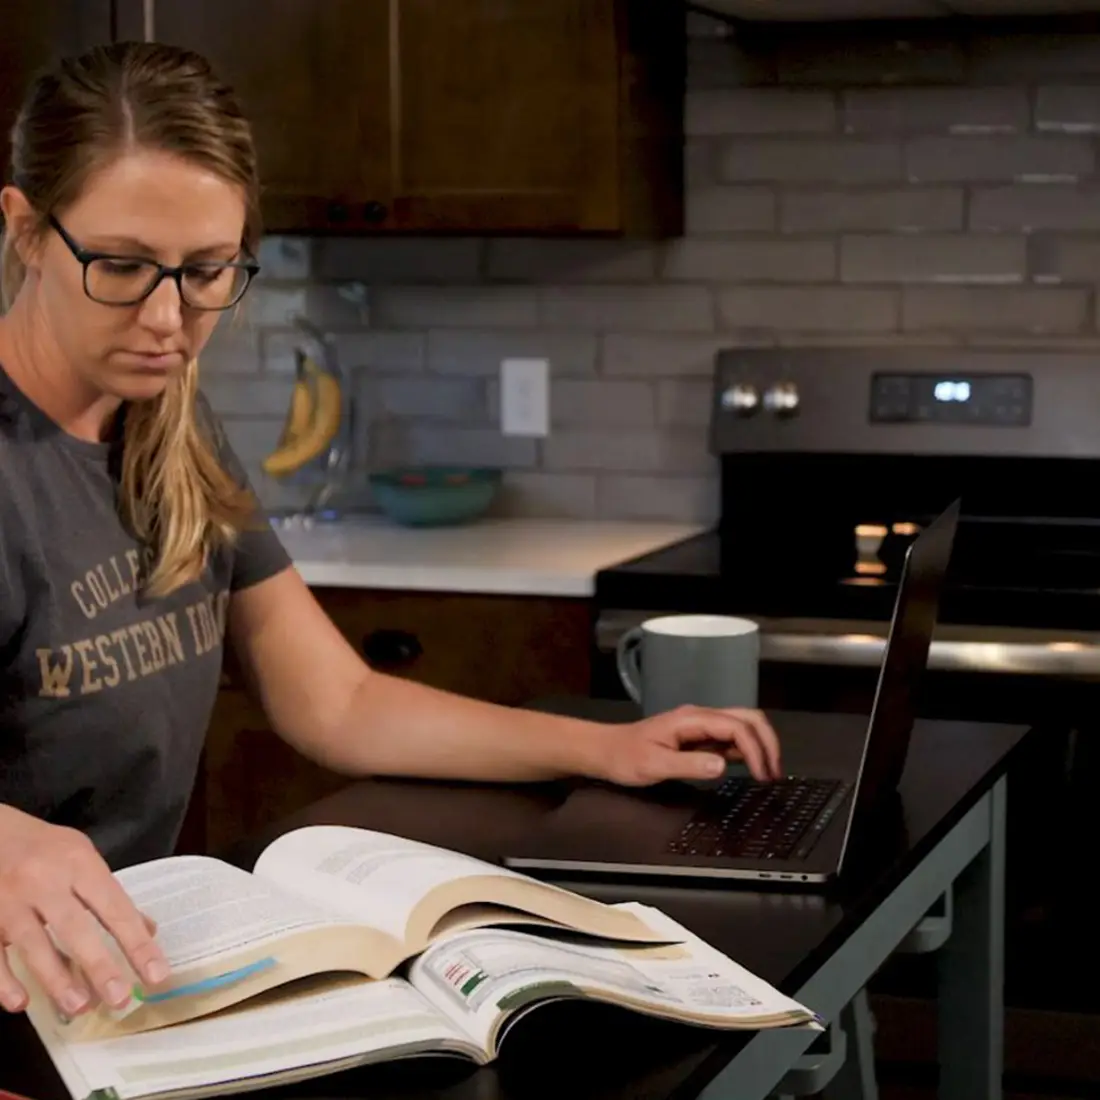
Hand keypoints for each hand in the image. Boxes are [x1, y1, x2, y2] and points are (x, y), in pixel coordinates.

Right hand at [0, 806, 169, 1017]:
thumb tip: (147, 930)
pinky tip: (21, 1003)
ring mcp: (9, 900)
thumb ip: (109, 895)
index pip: (115, 908)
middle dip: (100, 965)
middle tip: (120, 998)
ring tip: (80, 1006)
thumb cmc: (43, 849)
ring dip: (57, 979)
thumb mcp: (82, 857)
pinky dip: (4, 981)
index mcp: (79, 864)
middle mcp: (45, 881)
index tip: (156, 973)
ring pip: (34, 944)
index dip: (137, 943)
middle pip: (75, 927)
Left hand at [598, 705, 782, 785]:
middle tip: (774, 772)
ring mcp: (700, 726)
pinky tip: (749, 768)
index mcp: (691, 719)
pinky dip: (746, 750)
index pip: (736, 727)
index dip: (755, 749)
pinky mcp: (698, 738)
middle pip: (747, 718)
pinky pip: (730, 738)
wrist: (605, 751)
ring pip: (742, 725)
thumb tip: (723, 766)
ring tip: (768, 772)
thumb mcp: (654, 765)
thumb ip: (689, 765)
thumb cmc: (625, 757)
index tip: (763, 775)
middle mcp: (700, 717)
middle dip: (767, 742)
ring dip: (759, 745)